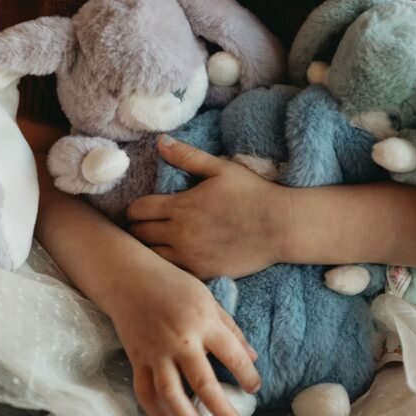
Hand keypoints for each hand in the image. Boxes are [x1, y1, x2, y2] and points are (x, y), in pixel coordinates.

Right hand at [108, 256, 260, 415]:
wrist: (130, 278)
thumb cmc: (173, 284)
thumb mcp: (208, 298)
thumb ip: (229, 328)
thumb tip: (252, 357)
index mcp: (204, 322)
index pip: (233, 356)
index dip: (248, 376)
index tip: (255, 389)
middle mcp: (181, 341)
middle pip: (204, 384)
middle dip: (224, 412)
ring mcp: (157, 353)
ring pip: (172, 395)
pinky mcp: (138, 359)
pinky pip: (146, 392)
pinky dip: (158, 411)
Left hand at [126, 135, 289, 279]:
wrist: (280, 226)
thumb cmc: (253, 193)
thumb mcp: (221, 168)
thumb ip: (187, 156)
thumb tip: (160, 141)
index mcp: (181, 206)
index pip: (137, 210)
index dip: (134, 209)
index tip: (143, 209)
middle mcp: (180, 234)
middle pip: (138, 235)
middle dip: (137, 229)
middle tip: (146, 227)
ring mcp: (190, 257)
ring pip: (150, 258)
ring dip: (149, 250)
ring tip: (157, 244)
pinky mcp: (202, 274)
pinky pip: (172, 274)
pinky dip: (168, 268)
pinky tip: (175, 260)